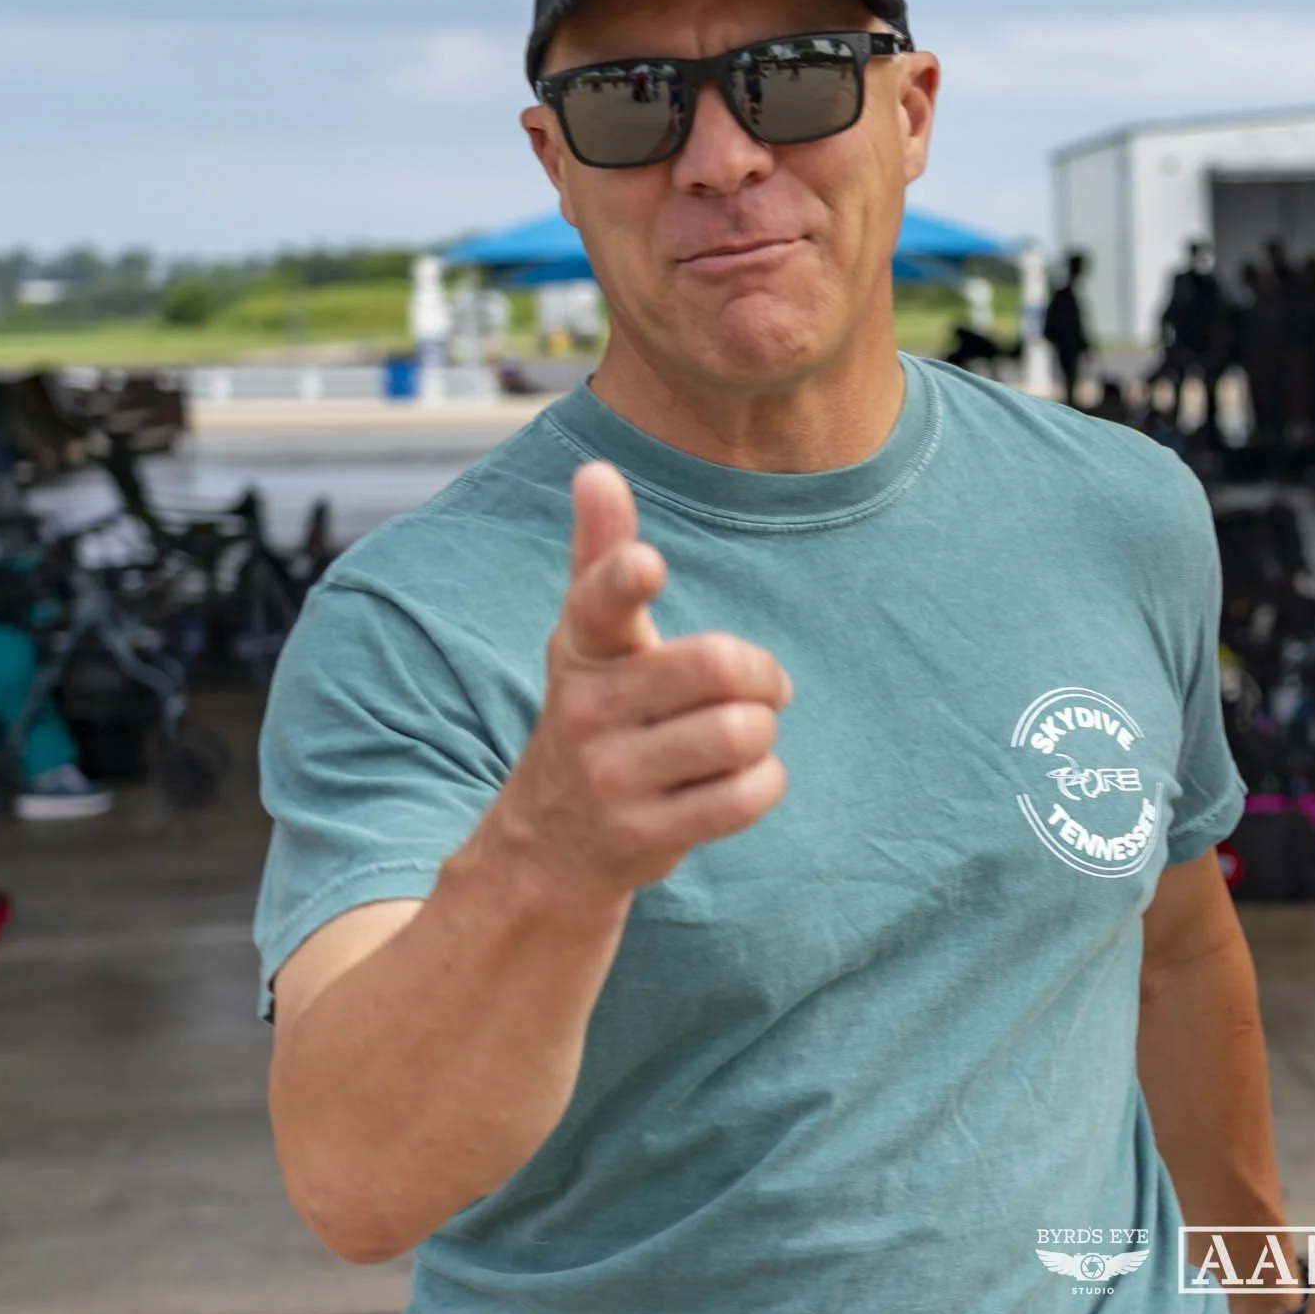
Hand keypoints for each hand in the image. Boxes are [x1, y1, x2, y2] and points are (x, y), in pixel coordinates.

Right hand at [489, 462, 790, 897]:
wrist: (550, 844)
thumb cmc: (596, 714)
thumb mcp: (589, 640)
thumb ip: (600, 557)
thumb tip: (595, 469)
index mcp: (582, 649)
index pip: (598, 603)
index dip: (623, 580)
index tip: (648, 565)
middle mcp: (587, 709)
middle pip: (717, 666)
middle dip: (762, 673)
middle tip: (761, 686)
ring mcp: (612, 777)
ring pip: (741, 732)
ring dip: (763, 732)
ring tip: (741, 737)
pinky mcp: (645, 834)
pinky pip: (747, 795)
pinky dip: (764, 783)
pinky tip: (739, 780)